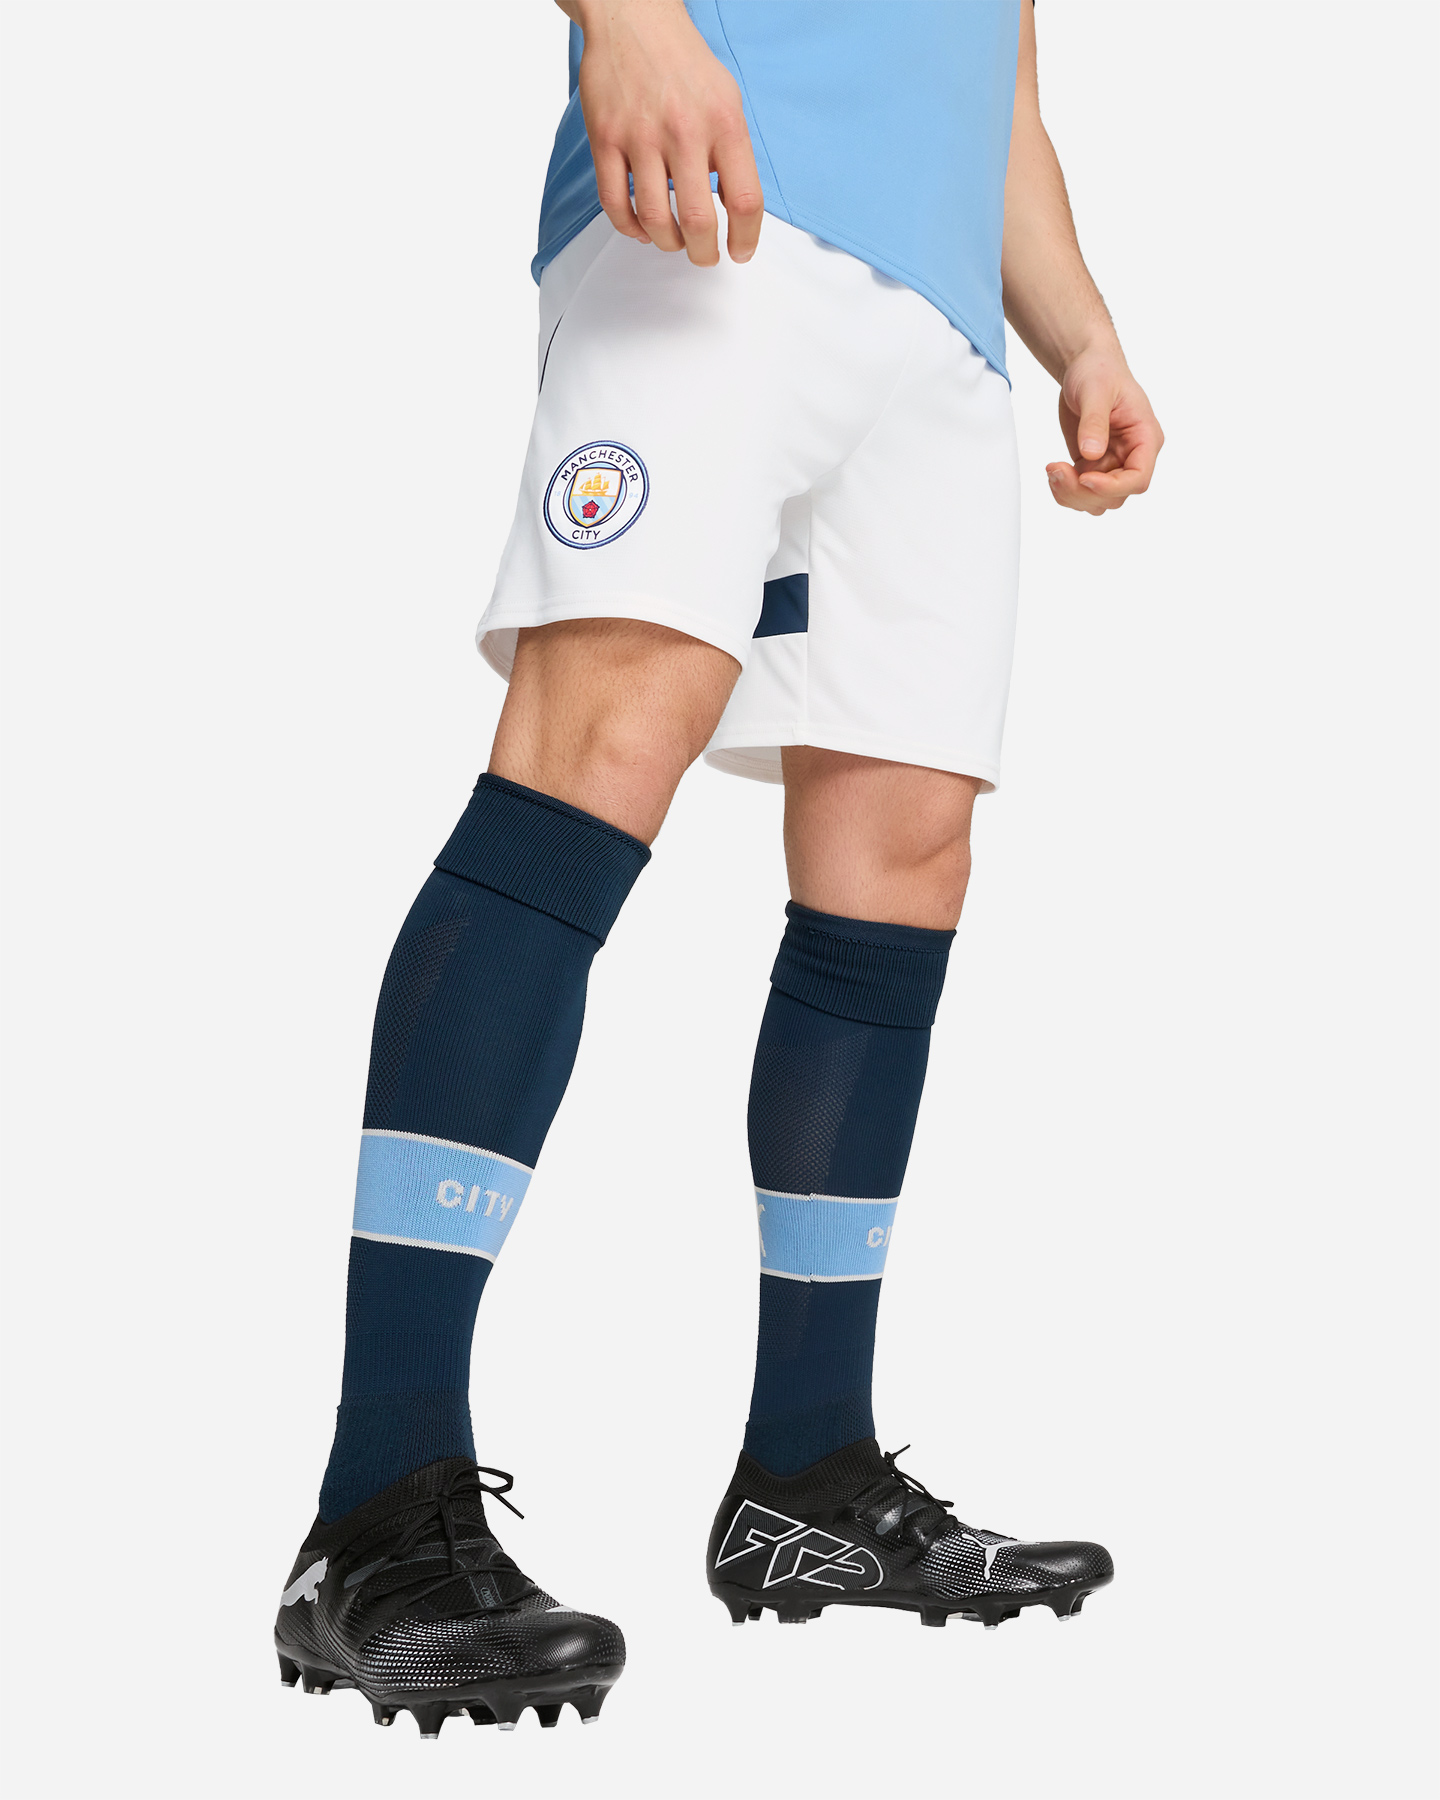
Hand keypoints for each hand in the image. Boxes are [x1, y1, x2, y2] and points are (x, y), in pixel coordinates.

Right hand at [564, 0, 763, 266]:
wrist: (634, 18)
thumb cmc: (683, 63)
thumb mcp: (727, 101)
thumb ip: (733, 154)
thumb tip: (735, 208)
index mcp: (724, 123)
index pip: (745, 200)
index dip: (746, 239)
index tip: (740, 252)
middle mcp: (684, 130)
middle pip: (697, 221)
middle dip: (703, 254)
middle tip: (704, 256)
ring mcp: (641, 136)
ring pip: (654, 219)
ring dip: (666, 243)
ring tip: (673, 240)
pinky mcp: (605, 138)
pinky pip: (614, 203)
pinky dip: (629, 227)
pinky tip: (641, 227)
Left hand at [1046, 347, 1162, 514]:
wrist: (1085, 368)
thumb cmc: (1099, 371)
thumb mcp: (1096, 391)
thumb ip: (1095, 422)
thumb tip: (1091, 453)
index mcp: (1145, 438)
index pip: (1138, 478)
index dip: (1112, 486)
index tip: (1084, 477)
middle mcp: (1133, 456)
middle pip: (1115, 496)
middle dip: (1083, 491)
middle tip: (1056, 470)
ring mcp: (1112, 464)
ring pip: (1097, 501)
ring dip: (1071, 494)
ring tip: (1052, 469)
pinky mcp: (1093, 467)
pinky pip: (1081, 493)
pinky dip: (1064, 490)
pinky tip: (1053, 471)